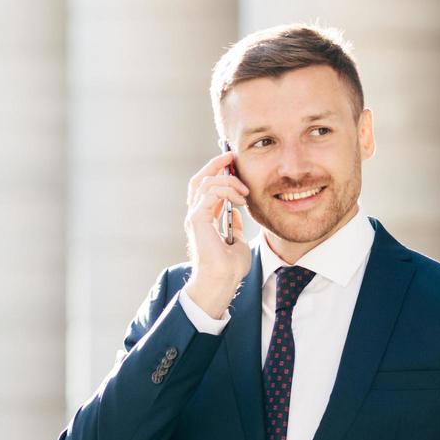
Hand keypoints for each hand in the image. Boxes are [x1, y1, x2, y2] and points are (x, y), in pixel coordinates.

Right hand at [183, 150, 252, 318]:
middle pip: (200, 179)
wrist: (222, 282)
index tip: (233, 162)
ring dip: (228, 180)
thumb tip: (235, 213)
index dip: (217, 171)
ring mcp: (195, 216)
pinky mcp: (198, 219)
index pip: (206, 187)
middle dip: (216, 164)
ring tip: (244, 191)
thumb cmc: (229, 269)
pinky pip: (210, 193)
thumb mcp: (237, 242)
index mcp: (204, 218)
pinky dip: (226, 190)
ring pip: (206, 183)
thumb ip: (234, 226)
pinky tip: (240, 199)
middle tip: (232, 156)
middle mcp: (196, 215)